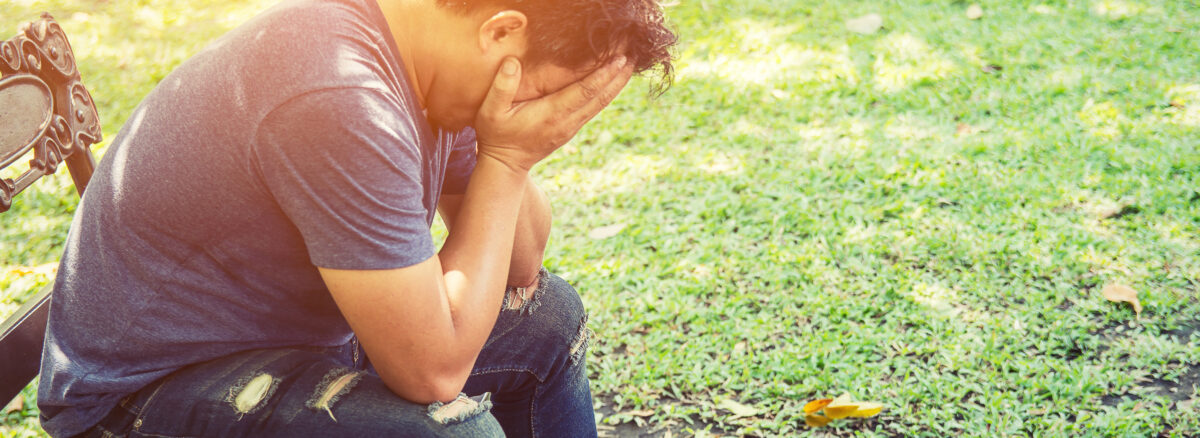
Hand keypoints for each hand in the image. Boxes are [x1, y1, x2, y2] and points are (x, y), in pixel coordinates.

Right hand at [473, 55, 634, 171]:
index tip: (619, 59)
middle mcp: (567, 122)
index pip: (584, 92)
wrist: (505, 165)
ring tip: (630, 64)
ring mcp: (571, 127)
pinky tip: (613, 81)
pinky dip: (606, 93)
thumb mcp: (490, 111)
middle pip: (600, 97)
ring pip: (600, 103)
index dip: (603, 75)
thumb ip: (501, 87)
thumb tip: (513, 62)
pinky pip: (594, 107)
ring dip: (616, 84)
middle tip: (635, 55)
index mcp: (552, 114)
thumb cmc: (496, 135)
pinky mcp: (571, 128)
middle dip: (618, 76)